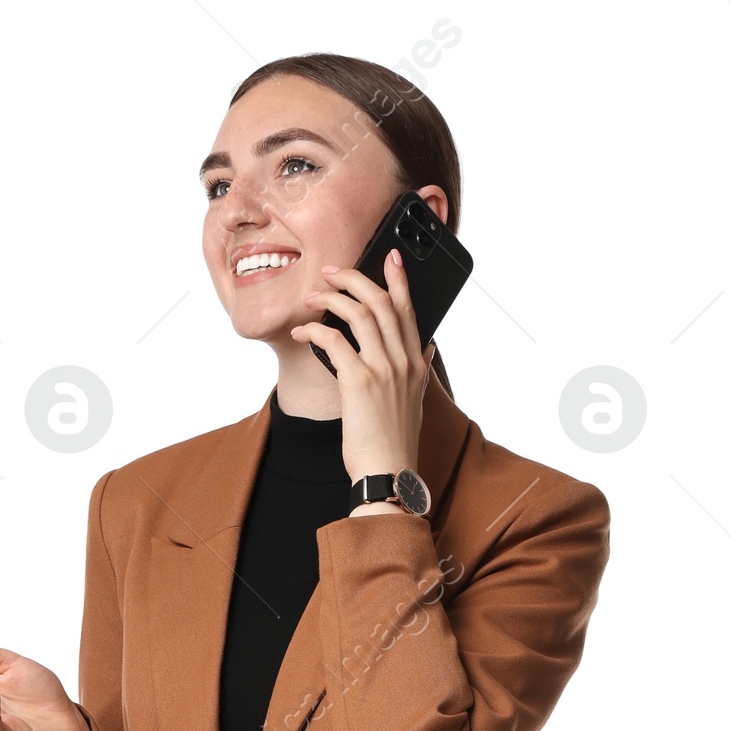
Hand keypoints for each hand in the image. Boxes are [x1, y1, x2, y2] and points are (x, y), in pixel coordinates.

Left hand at [290, 249, 434, 496]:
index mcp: (416, 365)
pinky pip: (334, 341)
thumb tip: (428, 350)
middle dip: (355, 278)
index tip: (389, 256)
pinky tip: (302, 332)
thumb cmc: (395, 443)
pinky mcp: (358, 382)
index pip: (409, 311)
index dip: (398, 280)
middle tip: (333, 271)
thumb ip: (420, 372)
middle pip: (381, 302)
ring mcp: (383, 370)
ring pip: (359, 313)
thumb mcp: (416, 403)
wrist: (388, 473)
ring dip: (332, 298)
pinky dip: (315, 330)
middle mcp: (403, 362)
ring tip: (313, 297)